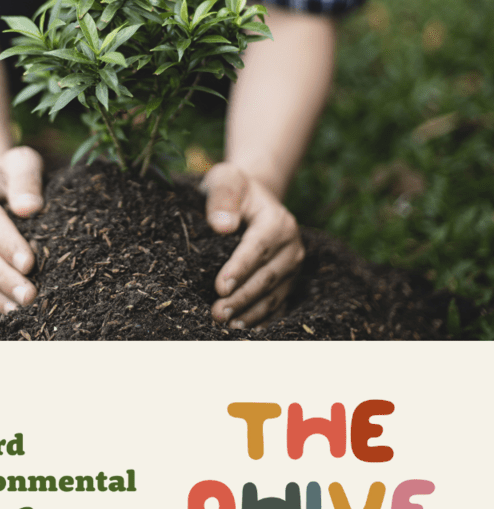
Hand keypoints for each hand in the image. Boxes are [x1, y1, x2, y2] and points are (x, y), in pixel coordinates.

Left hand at [201, 162, 304, 328]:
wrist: (251, 198)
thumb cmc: (233, 189)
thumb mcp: (225, 180)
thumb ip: (222, 198)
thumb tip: (221, 226)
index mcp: (277, 221)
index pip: (258, 248)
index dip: (240, 269)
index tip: (220, 287)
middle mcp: (291, 245)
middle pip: (267, 276)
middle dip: (242, 297)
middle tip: (217, 313)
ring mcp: (292, 265)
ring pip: (273, 294)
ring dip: (250, 312)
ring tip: (226, 325)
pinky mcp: (287, 280)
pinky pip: (277, 303)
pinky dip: (261, 318)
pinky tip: (242, 328)